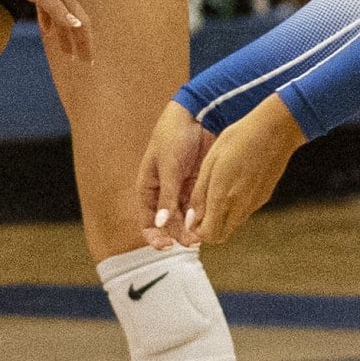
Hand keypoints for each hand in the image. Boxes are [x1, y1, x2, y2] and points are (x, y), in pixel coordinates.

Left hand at [0, 0, 92, 61]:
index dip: (86, 43)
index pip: (81, 23)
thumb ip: (56, 9)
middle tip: (84, 63)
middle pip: (75, 23)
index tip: (89, 62)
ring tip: (68, 54)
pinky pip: (48, 12)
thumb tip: (76, 26)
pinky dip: (50, 24)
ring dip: (66, 36)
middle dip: (81, 43)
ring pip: (62, 19)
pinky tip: (46, 33)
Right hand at [138, 100, 214, 247]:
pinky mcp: (198, 184)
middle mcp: (164, 193)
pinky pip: (199, 206)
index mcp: (148, 188)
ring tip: (204, 235)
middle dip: (179, 235)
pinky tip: (212, 220)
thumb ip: (166, 197)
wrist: (198, 114)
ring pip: (185, 218)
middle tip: (194, 242)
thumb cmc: (174, 135)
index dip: (155, 237)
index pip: (147, 222)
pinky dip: (203, 215)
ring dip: (192, 228)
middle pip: (169, 224)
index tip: (167, 246)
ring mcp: (182, 189)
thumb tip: (159, 225)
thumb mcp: (168, 166)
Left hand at [178, 95, 305, 245]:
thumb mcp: (210, 163)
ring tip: (216, 194)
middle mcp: (240, 206)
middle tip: (202, 212)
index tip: (192, 218)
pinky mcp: (264, 197)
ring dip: (222, 219)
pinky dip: (235, 209)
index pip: (208, 234)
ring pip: (233, 225)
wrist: (274, 131)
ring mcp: (254, 203)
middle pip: (220, 236)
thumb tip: (193, 219)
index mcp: (223, 197)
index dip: (197, 231)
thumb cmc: (238, 139)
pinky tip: (233, 186)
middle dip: (208, 230)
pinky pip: (244, 213)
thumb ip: (200, 195)